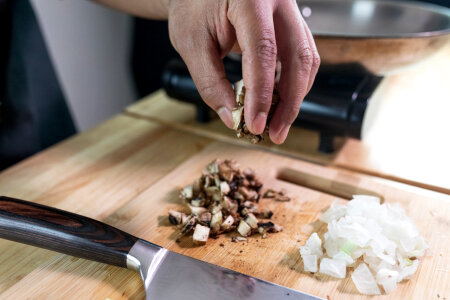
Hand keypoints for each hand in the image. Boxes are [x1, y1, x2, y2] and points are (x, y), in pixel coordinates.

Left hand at [168, 0, 319, 143]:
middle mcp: (279, 1)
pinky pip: (301, 57)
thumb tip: (232, 117)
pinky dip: (292, 84)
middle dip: (289, 102)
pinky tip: (278, 103)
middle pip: (298, 57)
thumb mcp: (191, 44)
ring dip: (294, 97)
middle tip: (276, 133)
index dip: (262, 93)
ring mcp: (289, 11)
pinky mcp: (291, 24)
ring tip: (276, 123)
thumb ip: (210, 82)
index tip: (255, 123)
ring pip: (306, 59)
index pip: (263, 51)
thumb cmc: (193, 8)